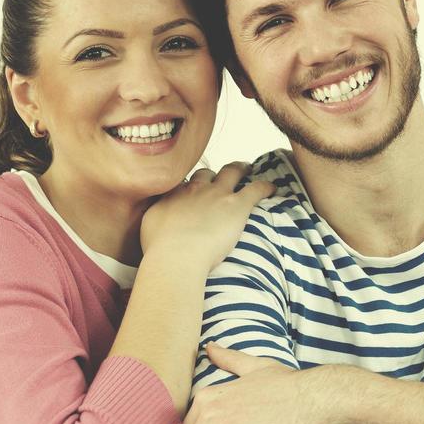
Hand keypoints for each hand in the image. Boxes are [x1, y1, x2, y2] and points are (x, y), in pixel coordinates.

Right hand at [139, 163, 274, 274]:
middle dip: (216, 174)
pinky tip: (273, 188)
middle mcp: (196, 189)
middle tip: (224, 176)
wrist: (176, 255)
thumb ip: (157, 216)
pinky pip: (256, 188)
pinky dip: (266, 186)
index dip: (193, 186)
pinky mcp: (237, 205)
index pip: (185, 183)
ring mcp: (218, 194)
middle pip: (207, 173)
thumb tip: (159, 219)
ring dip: (241, 169)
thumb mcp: (149, 226)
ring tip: (248, 169)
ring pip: (232, 172)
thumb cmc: (159, 249)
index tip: (197, 191)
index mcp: (174, 194)